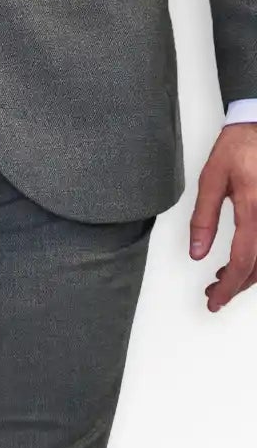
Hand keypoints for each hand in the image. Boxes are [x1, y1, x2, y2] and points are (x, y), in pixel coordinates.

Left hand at [189, 123, 256, 310]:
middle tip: (214, 293)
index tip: (214, 299)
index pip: (243, 261)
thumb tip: (196, 251)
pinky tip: (242, 262)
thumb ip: (203, 217)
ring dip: (249, 276)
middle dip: (237, 286)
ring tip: (223, 278)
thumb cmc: (238, 148)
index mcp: (253, 208)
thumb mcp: (211, 179)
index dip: (228, 287)